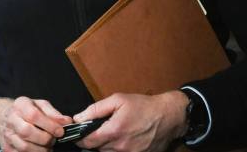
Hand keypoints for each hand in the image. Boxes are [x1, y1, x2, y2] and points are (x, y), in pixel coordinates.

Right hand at [0, 96, 72, 150]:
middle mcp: (11, 119)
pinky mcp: (7, 148)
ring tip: (48, 147)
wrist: (7, 118)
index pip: (33, 115)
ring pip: (24, 147)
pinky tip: (40, 150)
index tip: (60, 131)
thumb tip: (67, 121)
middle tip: (54, 140)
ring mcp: (7, 135)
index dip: (49, 125)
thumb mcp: (40, 105)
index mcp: (20, 105)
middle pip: (27, 132)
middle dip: (45, 138)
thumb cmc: (27, 111)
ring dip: (41, 150)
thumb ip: (53, 113)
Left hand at [73, 91, 188, 151]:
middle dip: (94, 140)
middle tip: (99, 129)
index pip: (88, 142)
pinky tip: (122, 139)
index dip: (80, 138)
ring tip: (113, 133)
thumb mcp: (118, 100)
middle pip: (97, 149)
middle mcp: (120, 147)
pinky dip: (117, 149)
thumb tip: (79, 117)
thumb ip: (96, 109)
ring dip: (105, 145)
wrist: (167, 116)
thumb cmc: (143, 106)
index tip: (79, 133)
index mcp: (114, 131)